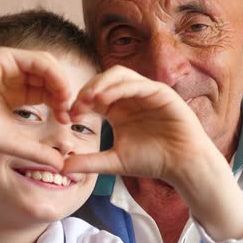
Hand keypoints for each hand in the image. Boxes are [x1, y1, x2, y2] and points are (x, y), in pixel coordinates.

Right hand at [0, 47, 71, 167]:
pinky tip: (58, 90)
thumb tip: (61, 165)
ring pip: (47, 66)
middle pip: (50, 77)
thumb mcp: (16, 142)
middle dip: (63, 93)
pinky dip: (52, 73)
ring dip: (61, 82)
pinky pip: (37, 60)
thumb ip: (38, 151)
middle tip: (68, 112)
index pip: (48, 91)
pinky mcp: (3, 56)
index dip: (61, 104)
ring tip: (64, 102)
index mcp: (17, 93)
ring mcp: (9, 65)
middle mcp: (14, 76)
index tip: (67, 122)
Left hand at [64, 65, 223, 183]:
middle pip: (103, 80)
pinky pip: (137, 84)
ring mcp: (145, 91)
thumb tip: (61, 167)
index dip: (79, 102)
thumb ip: (89, 162)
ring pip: (119, 75)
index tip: (67, 117)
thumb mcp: (114, 161)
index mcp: (117, 109)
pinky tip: (106, 98)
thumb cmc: (152, 161)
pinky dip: (119, 88)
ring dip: (101, 83)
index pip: (94, 95)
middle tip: (74, 105)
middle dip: (87, 89)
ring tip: (88, 98)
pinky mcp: (160, 92)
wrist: (182, 165)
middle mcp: (129, 97)